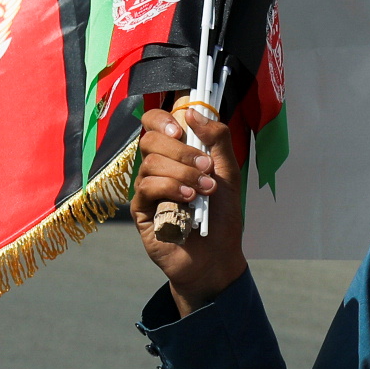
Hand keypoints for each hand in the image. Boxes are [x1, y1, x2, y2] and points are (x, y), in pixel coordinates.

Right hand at [134, 102, 246, 314]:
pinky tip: (189, 201)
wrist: (217, 257)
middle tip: (206, 168)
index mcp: (176, 154)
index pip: (155, 122)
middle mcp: (157, 167)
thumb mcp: (228, 173)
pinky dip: (171, 188)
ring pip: (150, 163)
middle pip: (150, 139)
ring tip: (204, 191)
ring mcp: (147, 188)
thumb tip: (194, 111)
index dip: (163, 118)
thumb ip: (217, 140)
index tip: (181, 129)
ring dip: (182, 173)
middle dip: (181, 151)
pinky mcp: (142, 209)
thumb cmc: (222, 216)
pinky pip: (147, 187)